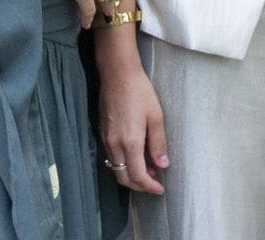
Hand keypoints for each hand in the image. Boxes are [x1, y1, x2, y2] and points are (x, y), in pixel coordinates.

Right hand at [98, 59, 169, 193]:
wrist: (118, 74)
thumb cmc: (140, 91)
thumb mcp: (155, 116)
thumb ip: (158, 143)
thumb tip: (163, 165)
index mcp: (130, 142)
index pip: (138, 176)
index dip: (149, 186)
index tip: (160, 189)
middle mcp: (114, 145)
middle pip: (123, 178)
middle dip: (139, 185)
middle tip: (154, 183)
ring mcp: (106, 140)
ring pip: (116, 169)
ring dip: (131, 174)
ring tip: (149, 168)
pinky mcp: (102, 133)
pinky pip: (111, 158)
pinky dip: (123, 164)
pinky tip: (136, 155)